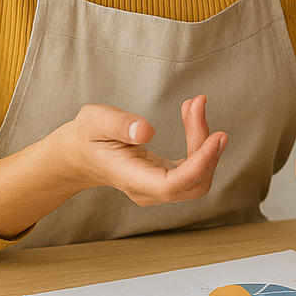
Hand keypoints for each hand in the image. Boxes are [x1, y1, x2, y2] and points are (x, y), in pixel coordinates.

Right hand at [56, 95, 227, 205]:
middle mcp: (149, 190)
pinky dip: (200, 142)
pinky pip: (194, 167)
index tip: (216, 137)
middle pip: (194, 181)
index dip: (200, 164)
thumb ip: (118, 125)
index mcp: (130, 179)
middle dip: (206, 146)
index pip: (172, 185)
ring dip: (205, 141)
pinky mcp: (168, 177)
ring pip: (199, 175)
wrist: (79, 155)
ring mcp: (159, 187)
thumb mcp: (94, 122)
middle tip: (198, 105)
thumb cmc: (87, 137)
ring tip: (195, 105)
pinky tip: (192, 114)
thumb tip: (146, 131)